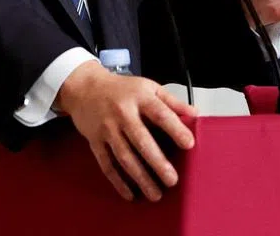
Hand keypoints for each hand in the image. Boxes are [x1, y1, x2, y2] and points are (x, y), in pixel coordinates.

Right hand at [55, 61, 197, 201]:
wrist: (84, 87)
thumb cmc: (121, 89)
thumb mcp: (148, 87)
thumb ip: (171, 101)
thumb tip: (195, 113)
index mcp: (139, 98)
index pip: (160, 114)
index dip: (175, 129)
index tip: (189, 144)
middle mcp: (122, 113)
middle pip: (141, 140)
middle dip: (157, 162)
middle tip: (172, 180)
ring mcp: (107, 129)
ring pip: (124, 157)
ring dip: (140, 177)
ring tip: (155, 193)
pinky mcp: (95, 142)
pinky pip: (107, 164)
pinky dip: (118, 181)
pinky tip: (130, 194)